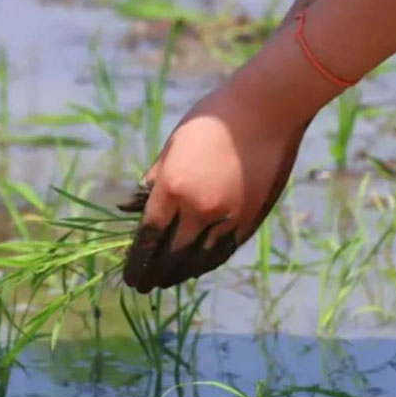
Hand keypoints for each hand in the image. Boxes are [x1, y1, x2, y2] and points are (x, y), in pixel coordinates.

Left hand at [119, 79, 309, 292]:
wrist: (266, 110)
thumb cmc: (212, 119)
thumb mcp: (173, 145)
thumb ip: (154, 180)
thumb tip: (132, 208)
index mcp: (172, 186)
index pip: (148, 236)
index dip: (137, 261)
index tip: (129, 276)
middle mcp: (198, 207)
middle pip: (171, 254)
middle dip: (154, 274)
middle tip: (143, 286)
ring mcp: (227, 216)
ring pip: (199, 260)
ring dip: (179, 274)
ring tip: (166, 282)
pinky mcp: (250, 219)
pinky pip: (223, 251)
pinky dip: (206, 264)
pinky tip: (195, 268)